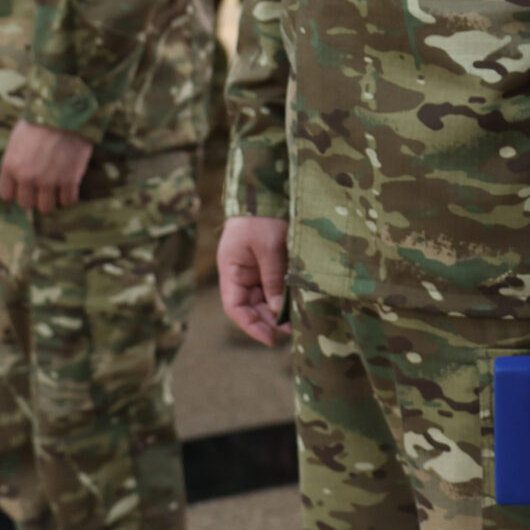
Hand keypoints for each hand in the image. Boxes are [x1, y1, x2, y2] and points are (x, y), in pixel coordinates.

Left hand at [0, 121, 94, 213]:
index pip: (6, 194)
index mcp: (11, 166)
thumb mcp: (17, 138)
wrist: (66, 111)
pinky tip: (69, 185)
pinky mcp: (70, 180)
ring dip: (51, 199)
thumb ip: (14, 160)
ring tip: (56, 187)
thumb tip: (15, 175)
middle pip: (26, 203)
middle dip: (33, 195)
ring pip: (46, 207)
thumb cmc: (40, 121)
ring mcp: (49, 181)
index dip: (15, 190)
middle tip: (41, 185)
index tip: (23, 184)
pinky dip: (69, 196)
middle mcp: (28, 177)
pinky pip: (68, 201)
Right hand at [218, 215, 290, 345]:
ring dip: (278, 310)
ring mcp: (255, 269)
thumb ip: (272, 279)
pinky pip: (275, 286)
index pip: (235, 307)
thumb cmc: (262, 216)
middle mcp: (241, 273)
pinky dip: (284, 296)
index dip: (251, 326)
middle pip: (252, 306)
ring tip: (298, 319)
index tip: (270, 339)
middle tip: (292, 330)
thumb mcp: (268, 247)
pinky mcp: (270, 263)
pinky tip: (298, 303)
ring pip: (265, 298)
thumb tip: (276, 311)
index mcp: (231, 270)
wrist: (267, 189)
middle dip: (269, 320)